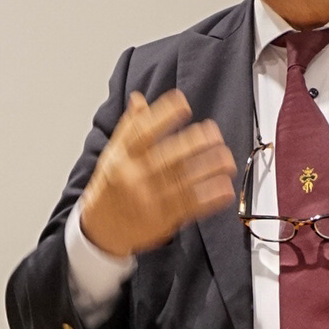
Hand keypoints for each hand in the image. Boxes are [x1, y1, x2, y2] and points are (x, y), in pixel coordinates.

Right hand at [80, 90, 236, 257]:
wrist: (101, 229)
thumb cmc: (110, 187)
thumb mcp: (113, 154)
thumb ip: (129, 127)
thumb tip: (139, 99)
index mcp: (122, 158)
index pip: (142, 132)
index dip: (163, 116)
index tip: (182, 104)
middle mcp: (134, 178)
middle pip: (167, 157)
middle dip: (194, 143)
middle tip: (214, 133)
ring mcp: (149, 200)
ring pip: (183, 181)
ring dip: (209, 169)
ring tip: (227, 159)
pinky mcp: (163, 220)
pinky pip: (190, 206)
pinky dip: (210, 198)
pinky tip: (224, 188)